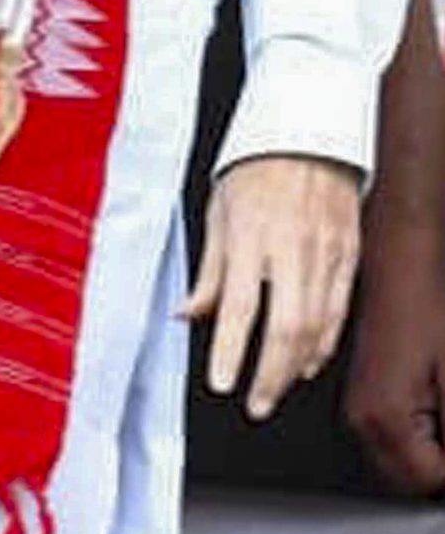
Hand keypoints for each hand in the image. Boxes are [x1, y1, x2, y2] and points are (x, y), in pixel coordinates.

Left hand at [182, 152, 360, 420]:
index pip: (239, 305)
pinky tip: (308, 362)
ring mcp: (324, 251)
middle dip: (269, 376)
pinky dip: (324, 344)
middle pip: (285, 327)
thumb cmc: (255, 166)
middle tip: (255, 404)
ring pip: (316, 326)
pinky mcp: (348, 252)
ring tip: (276, 389)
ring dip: (295, 367)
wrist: (306, 129)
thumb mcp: (218, 211)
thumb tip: (186, 315)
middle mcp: (289, 246)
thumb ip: (208, 270)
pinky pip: (340, 310)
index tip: (221, 383)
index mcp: (249, 234)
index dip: (229, 350)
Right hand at [344, 217, 444, 494]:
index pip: (429, 481)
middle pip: (409, 480)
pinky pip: (391, 443)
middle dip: (438, 465)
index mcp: (383, 418)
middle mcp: (361, 420)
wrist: (399, 265)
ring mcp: (358, 409)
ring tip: (439, 405)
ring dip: (428, 454)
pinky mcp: (363, 397)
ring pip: (399, 465)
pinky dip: (416, 439)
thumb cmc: (426, 307)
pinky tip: (433, 406)